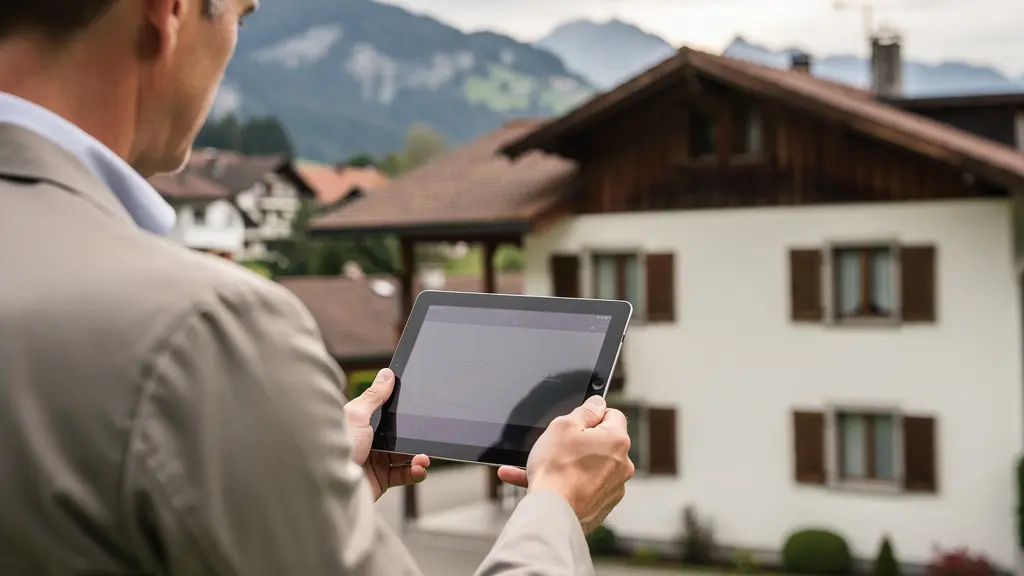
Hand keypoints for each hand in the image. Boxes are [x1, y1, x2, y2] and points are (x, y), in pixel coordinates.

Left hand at [343, 368, 429, 500]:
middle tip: (425, 435)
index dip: (401, 409)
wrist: (330, 488)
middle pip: (398, 434)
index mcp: (360, 423)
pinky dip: (415, 472)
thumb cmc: (337, 449)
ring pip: (405, 454)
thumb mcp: (356, 416)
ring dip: (419, 455)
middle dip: (415, 435)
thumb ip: (374, 396)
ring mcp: (374, 461)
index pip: (385, 411)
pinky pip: (404, 474)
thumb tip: (387, 374)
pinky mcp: (380, 480)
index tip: (417, 406)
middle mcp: (367, 441)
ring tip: (423, 458)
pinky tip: (419, 469)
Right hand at [497, 395, 633, 533]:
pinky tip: (541, 483)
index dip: (591, 415)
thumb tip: (598, 403)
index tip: (576, 421)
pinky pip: (584, 486)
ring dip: (569, 463)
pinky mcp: (601, 505)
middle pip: (602, 442)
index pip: (612, 414)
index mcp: (617, 440)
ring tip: (541, 465)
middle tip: (557, 444)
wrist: (552, 512)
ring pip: (590, 466)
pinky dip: (568, 483)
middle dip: (580, 441)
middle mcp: (622, 464)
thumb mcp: (564, 425)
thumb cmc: (556, 469)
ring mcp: (613, 487)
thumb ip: (585, 411)